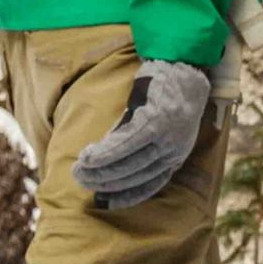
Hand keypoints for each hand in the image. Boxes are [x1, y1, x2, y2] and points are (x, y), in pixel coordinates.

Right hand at [72, 60, 212, 209]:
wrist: (183, 62)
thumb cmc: (168, 96)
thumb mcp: (163, 128)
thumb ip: (143, 148)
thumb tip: (109, 169)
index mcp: (177, 155)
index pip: (151, 185)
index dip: (125, 196)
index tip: (103, 201)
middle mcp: (175, 149)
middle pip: (136, 175)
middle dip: (105, 182)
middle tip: (81, 179)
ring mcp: (167, 135)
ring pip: (129, 162)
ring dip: (100, 169)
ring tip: (79, 168)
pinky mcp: (155, 118)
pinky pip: (126, 142)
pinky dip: (105, 152)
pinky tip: (89, 155)